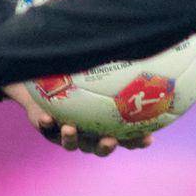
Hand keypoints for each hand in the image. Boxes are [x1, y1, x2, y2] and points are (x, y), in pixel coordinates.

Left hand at [1, 82, 151, 156]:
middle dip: (105, 147)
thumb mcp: (99, 72)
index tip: (148, 138)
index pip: (126, 137)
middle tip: (109, 140)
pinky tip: (47, 118)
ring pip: (71, 144)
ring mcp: (68, 134)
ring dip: (71, 138)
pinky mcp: (47, 129)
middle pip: (99, 148)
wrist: (49, 80)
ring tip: (70, 128)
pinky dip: (46, 124)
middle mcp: (88, 134)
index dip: (137, 140)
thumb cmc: (83, 75)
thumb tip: (137, 48)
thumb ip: (115, 67)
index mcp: (105, 126)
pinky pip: (46, 129)